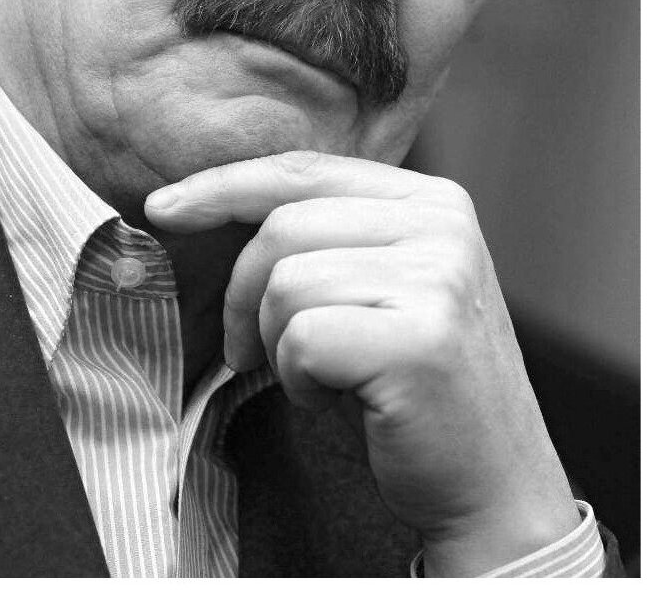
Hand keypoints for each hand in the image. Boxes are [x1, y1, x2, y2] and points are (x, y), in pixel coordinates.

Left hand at [145, 150, 580, 575]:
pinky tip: (338, 398)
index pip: (303, 169)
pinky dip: (299, 381)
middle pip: (283, 226)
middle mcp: (443, 225)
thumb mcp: (376, 284)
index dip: (223, 185)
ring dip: (277, 344)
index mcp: (430, 199)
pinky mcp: (422, 338)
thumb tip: (208, 201)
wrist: (493, 485)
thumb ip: (324, 232)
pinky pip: (302, 340)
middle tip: (248, 348)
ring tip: (319, 375)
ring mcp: (438, 278)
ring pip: (285, 284)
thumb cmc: (410, 385)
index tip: (163, 208)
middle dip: (243, 294)